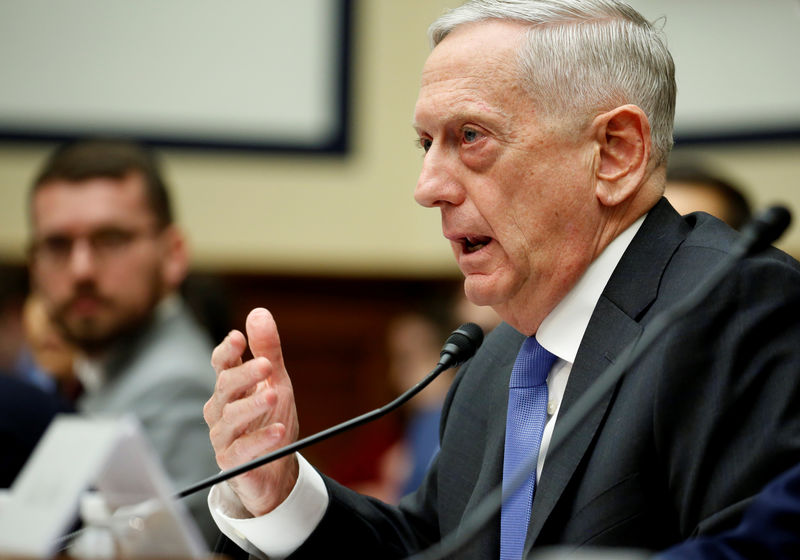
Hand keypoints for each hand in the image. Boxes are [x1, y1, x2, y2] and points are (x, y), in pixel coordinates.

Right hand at [204, 307, 299, 516]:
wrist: (275, 469)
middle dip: (244, 374)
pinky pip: (241, 450)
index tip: (238, 338)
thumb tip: (258, 313)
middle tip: (266, 365)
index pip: (221, 364)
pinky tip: (278, 431)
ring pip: (230, 417)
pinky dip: (260, 440)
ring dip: (252, 405)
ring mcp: (223, 436)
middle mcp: (221, 410)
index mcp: (230, 387)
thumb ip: (267, 350)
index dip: (227, 351)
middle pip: (225, 386)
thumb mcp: (276, 381)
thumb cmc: (271, 420)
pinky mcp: (232, 463)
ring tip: (273, 395)